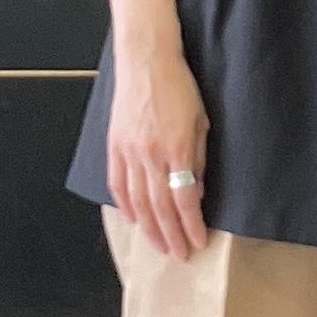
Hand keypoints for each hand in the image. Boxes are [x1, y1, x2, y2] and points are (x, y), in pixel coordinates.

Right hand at [107, 44, 210, 261]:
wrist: (146, 61)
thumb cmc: (179, 87)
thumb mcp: (201, 123)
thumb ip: (198, 160)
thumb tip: (195, 192)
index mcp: (176, 149)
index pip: (184, 199)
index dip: (191, 225)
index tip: (199, 241)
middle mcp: (150, 155)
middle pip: (160, 207)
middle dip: (172, 235)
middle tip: (180, 255)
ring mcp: (129, 151)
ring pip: (138, 202)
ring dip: (149, 229)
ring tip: (159, 247)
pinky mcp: (115, 146)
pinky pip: (118, 184)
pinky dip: (125, 206)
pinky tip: (133, 220)